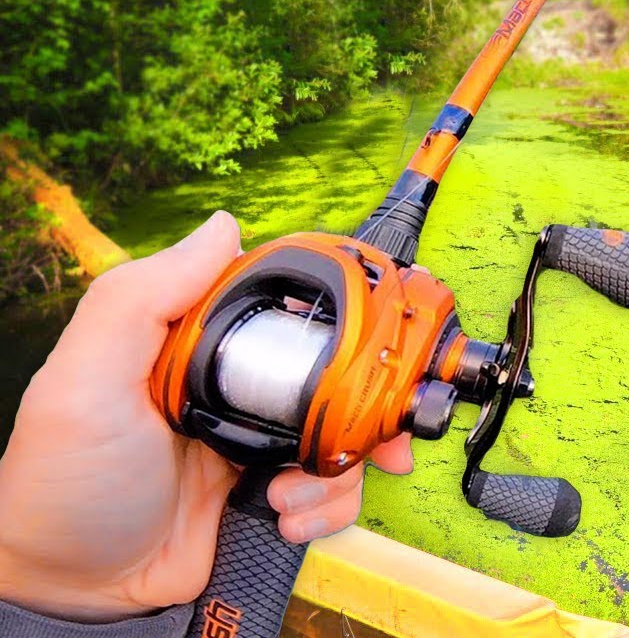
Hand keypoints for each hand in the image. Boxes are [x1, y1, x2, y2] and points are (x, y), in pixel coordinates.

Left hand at [0, 211, 413, 622]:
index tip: (374, 336)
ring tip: (288, 495)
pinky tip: (284, 517)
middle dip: (363, 406)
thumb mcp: (85, 381)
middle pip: (334, 374)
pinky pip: (331, 489)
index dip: (336, 317)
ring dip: (338, 469)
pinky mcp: (269, 493)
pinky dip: (325, 507)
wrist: (75, 591)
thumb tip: (223, 227)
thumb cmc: (63, 484)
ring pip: (343, 435)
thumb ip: (141, 298)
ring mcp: (256, 442)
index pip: (285, 306)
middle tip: (374, 433)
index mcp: (194, 344)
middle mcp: (233, 387)